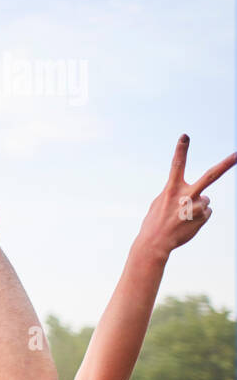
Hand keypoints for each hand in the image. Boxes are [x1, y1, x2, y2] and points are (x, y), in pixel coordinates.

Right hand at [135, 135, 235, 259]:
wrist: (155, 242)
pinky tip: (187, 223)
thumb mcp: (160, 202)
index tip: (185, 136)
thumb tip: (202, 195)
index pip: (177, 165)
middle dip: (226, 164)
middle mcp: (186, 196)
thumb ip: (178, 194)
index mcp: (171, 189)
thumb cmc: (155, 221)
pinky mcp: (204, 217)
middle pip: (210, 176)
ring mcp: (197, 207)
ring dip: (197, 206)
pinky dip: (199, 216)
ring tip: (182, 217)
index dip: (181, 150)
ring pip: (206, 199)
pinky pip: (206, 212)